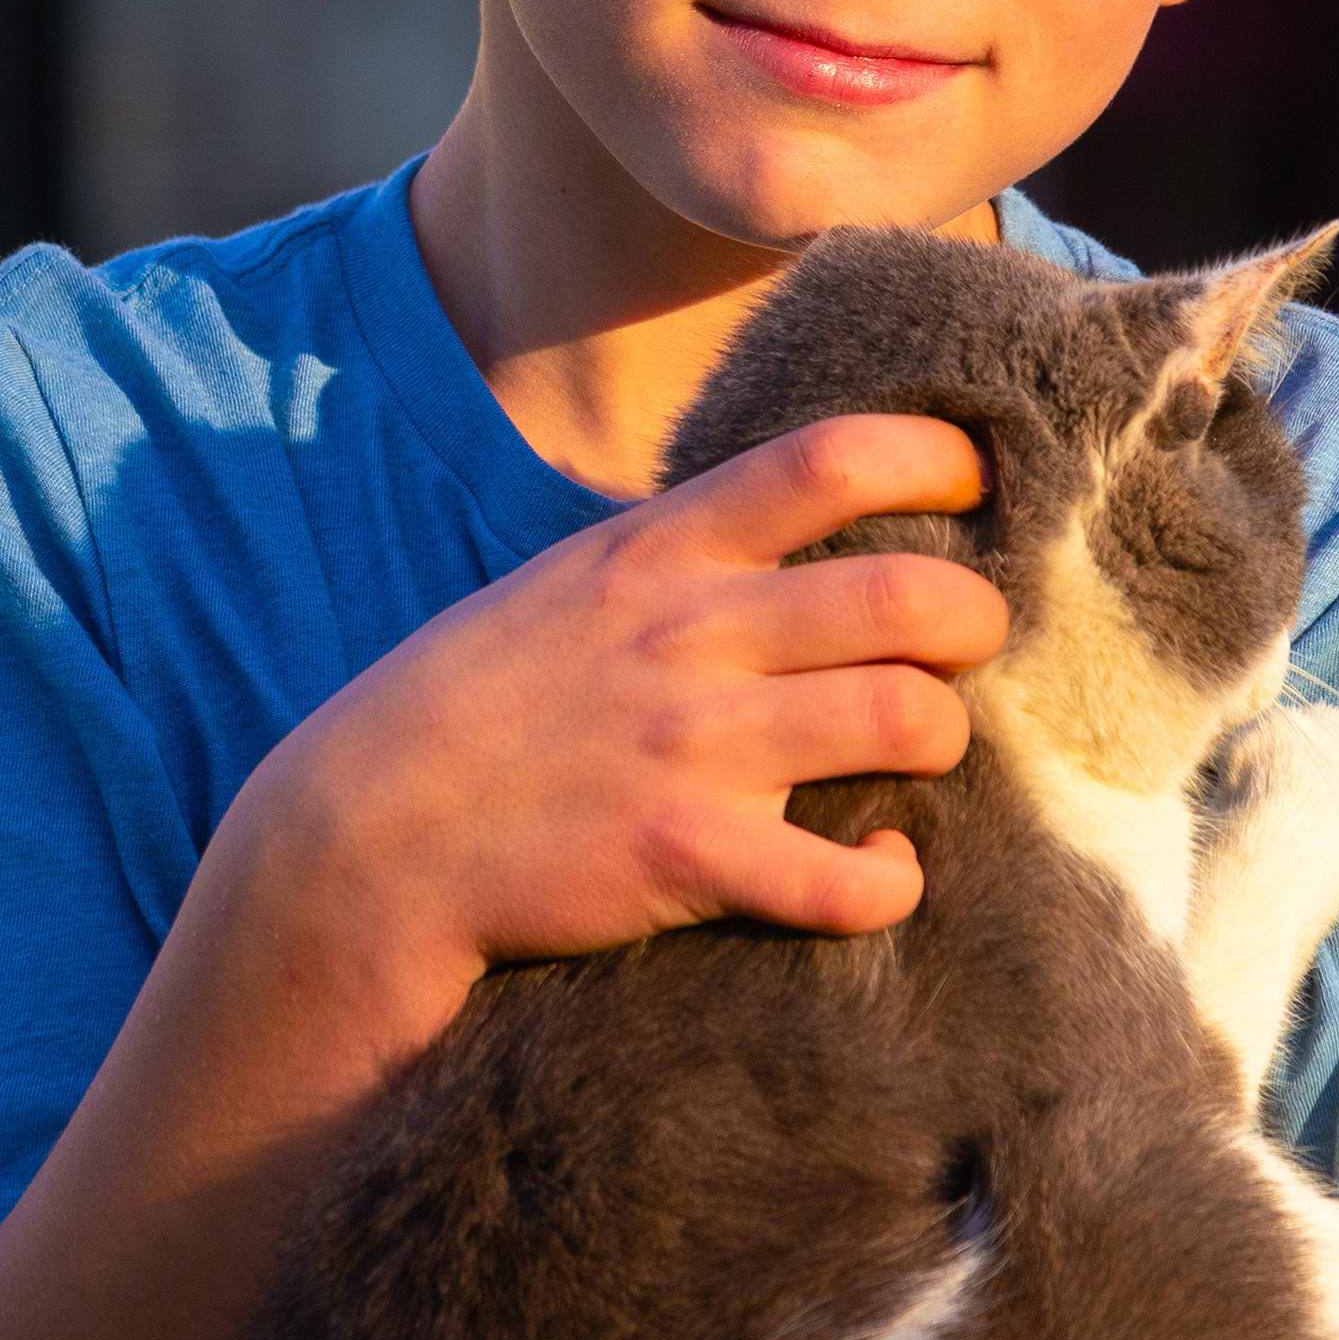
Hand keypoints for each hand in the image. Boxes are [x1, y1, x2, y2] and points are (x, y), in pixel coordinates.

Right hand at [216, 411, 1008, 1038]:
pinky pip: (848, 879)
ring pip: (909, 720)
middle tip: (971, 643)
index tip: (978, 482)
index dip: (937, 457)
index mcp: (657, 552)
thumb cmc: (468, 711)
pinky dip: (889, 882)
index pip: (829, 460)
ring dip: (945, 738)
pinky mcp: (685, 853)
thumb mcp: (563, 587)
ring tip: (922, 749)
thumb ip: (672, 556)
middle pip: (909, 593)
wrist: (361, 843)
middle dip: (977, 617)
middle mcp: (688, 633)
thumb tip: (782, 527)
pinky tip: (876, 873)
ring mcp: (691, 744)